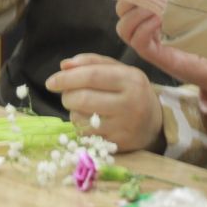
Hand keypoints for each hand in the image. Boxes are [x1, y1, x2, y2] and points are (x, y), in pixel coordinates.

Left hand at [45, 55, 162, 151]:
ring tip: (81, 107)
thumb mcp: (119, 70)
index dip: (67, 78)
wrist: (155, 124)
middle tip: (66, 95)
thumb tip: (63, 65)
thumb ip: (92, 62)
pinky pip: (86, 135)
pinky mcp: (117, 144)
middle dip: (67, 96)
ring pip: (81, 119)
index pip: (92, 76)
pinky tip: (89, 121)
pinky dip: (80, 127)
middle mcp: (130, 103)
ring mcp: (124, 126)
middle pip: (83, 99)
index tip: (50, 82)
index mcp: (131, 79)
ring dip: (72, 112)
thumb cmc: (132, 92)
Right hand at [117, 3, 206, 104]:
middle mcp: (145, 29)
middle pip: (121, 11)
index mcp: (150, 14)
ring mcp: (149, 44)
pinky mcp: (156, 57)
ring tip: (157, 7)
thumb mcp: (191, 5)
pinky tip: (161, 19)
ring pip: (124, 27)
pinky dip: (146, 27)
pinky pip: (138, 41)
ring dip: (138, 13)